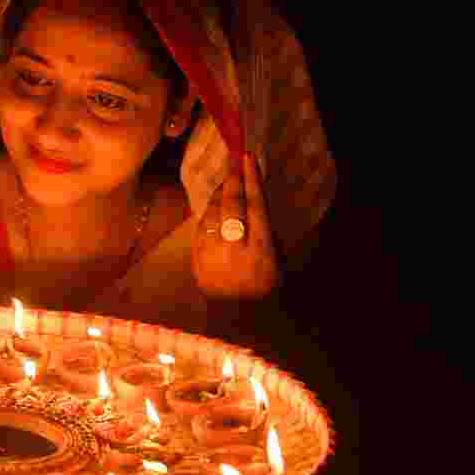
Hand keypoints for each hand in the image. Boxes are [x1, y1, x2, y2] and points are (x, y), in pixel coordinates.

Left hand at [192, 152, 279, 300]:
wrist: (238, 318)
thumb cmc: (266, 288)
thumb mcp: (278, 260)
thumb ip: (269, 232)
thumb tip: (257, 202)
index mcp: (261, 248)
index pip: (255, 204)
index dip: (251, 178)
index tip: (248, 156)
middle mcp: (234, 246)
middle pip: (231, 203)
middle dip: (233, 178)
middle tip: (235, 158)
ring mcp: (212, 251)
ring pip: (212, 211)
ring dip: (219, 193)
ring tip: (226, 182)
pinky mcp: (196, 256)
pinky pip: (201, 225)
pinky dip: (208, 212)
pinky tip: (214, 205)